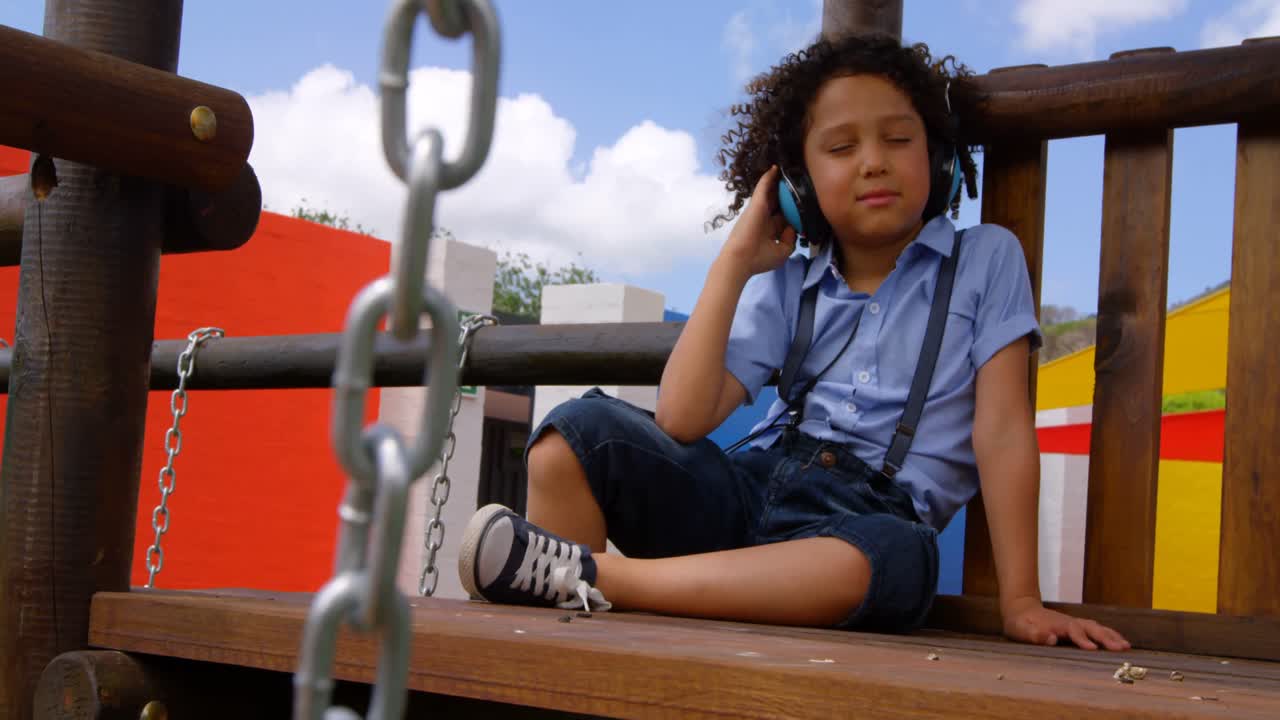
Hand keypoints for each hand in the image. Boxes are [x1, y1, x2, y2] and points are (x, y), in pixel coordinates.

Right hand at [721, 165, 798, 276]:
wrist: (742, 259)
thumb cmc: (760, 258)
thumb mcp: (782, 252)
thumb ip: (791, 238)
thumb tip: (793, 225)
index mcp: (770, 230)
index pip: (783, 218)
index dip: (792, 211)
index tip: (802, 204)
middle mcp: (765, 218)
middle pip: (778, 203)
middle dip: (785, 194)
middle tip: (797, 182)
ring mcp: (760, 209)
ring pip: (771, 192)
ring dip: (777, 182)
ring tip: (788, 170)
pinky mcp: (757, 203)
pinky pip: (764, 186)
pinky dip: (769, 177)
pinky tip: (776, 167)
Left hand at [1002, 597, 1130, 650]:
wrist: (1020, 608)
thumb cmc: (1019, 623)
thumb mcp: (1019, 629)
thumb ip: (1033, 634)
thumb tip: (1050, 638)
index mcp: (1056, 625)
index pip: (1073, 631)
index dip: (1083, 640)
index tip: (1093, 649)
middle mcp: (1068, 622)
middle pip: (1090, 628)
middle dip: (1106, 637)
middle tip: (1122, 648)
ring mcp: (1073, 623)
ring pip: (1096, 627)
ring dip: (1111, 635)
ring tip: (1126, 646)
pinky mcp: (1075, 626)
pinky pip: (1095, 629)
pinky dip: (1108, 634)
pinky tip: (1118, 641)